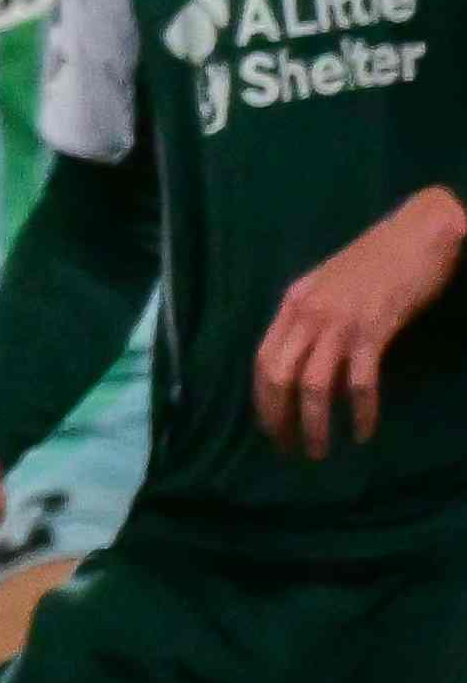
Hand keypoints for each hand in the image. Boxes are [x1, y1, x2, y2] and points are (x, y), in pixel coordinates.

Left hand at [262, 185, 466, 460]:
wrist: (419, 231)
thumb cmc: (381, 260)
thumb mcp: (333, 288)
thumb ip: (316, 320)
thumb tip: (309, 361)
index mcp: (294, 302)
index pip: (262, 358)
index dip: (262, 398)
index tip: (270, 427)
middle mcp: (308, 312)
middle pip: (277, 375)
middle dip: (278, 418)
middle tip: (289, 450)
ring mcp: (339, 321)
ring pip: (313, 385)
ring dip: (313, 424)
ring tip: (319, 451)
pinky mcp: (374, 329)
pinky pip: (358, 381)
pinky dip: (358, 411)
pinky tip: (363, 431)